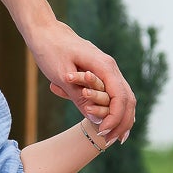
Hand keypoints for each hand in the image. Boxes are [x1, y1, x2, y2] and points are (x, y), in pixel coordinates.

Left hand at [30, 23, 135, 142]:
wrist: (45, 31)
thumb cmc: (50, 50)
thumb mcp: (61, 76)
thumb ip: (79, 97)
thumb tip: (94, 119)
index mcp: (104, 66)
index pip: (119, 97)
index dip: (114, 118)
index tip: (102, 133)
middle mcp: (110, 67)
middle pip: (127, 98)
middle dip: (122, 122)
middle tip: (112, 141)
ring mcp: (108, 68)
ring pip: (125, 96)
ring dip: (121, 117)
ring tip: (116, 137)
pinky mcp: (101, 71)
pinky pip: (116, 92)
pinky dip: (116, 108)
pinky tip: (112, 122)